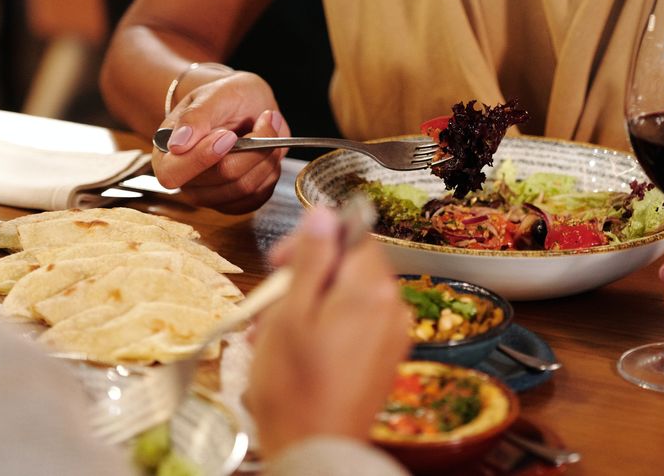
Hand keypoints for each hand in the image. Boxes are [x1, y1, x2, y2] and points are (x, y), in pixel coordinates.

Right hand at [153, 72, 289, 213]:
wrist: (244, 105)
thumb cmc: (223, 98)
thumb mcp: (211, 95)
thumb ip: (193, 118)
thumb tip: (177, 146)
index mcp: (166, 156)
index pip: (173, 174)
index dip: (203, 157)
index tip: (228, 135)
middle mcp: (186, 183)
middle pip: (223, 176)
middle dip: (252, 146)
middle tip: (263, 120)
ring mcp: (211, 196)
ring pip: (247, 186)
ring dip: (266, 155)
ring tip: (266, 130)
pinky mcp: (236, 203)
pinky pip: (260, 195)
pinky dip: (271, 170)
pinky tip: (267, 151)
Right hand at [246, 207, 410, 455]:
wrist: (315, 448)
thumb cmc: (295, 387)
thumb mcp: (291, 312)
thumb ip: (311, 259)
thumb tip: (324, 215)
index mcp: (372, 290)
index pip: (352, 235)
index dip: (313, 241)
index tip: (280, 260)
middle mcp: (393, 308)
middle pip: (350, 266)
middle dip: (306, 277)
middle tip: (270, 302)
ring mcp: (392, 335)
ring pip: (348, 296)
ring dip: (310, 304)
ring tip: (273, 333)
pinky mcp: (385, 358)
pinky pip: (356, 324)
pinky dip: (325, 326)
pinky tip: (295, 348)